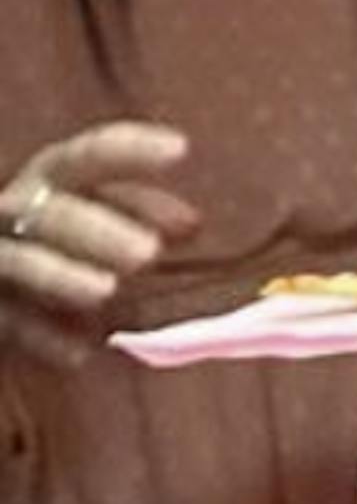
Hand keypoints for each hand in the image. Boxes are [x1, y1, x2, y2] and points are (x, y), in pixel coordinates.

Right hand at [0, 119, 197, 369]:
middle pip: (51, 212)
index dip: (129, 150)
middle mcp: (12, 213)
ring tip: (107, 291)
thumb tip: (192, 225)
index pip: (86, 156)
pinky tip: (79, 353)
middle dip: (98, 229)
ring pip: (19, 262)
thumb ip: (136, 215)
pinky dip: (40, 336)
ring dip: (61, 276)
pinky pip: (6, 320)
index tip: (182, 150)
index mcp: (46, 183)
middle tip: (149, 254)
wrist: (4, 292)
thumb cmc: (56, 250)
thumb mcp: (93, 226)